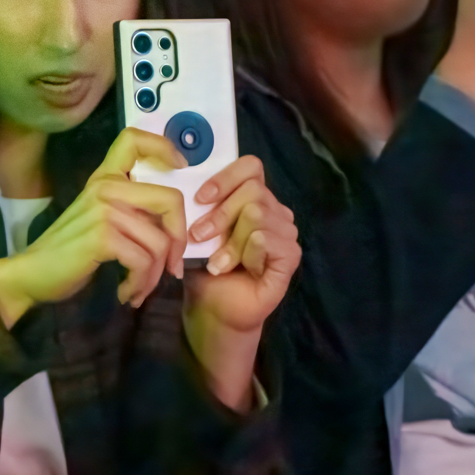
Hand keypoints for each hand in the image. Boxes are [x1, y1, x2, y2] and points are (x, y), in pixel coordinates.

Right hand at [0, 127, 187, 327]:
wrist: (31, 275)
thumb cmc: (68, 252)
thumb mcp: (98, 220)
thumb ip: (129, 210)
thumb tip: (175, 226)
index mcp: (104, 179)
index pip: (133, 140)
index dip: (164, 147)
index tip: (179, 167)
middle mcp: (105, 187)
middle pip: (170, 200)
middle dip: (179, 240)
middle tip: (171, 266)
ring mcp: (103, 210)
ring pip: (160, 242)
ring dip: (155, 275)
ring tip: (139, 289)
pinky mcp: (102, 236)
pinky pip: (143, 261)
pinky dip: (139, 284)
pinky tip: (126, 293)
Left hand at [182, 155, 301, 409]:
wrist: (212, 307)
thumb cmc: (201, 266)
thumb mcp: (194, 230)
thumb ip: (197, 205)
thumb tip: (184, 182)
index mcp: (252, 197)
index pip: (251, 166)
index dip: (225, 178)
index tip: (199, 198)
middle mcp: (274, 210)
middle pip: (253, 190)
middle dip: (219, 215)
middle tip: (199, 237)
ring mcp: (286, 233)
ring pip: (258, 214)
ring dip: (229, 241)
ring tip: (216, 262)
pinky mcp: (290, 256)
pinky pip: (268, 239)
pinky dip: (245, 253)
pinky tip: (234, 268)